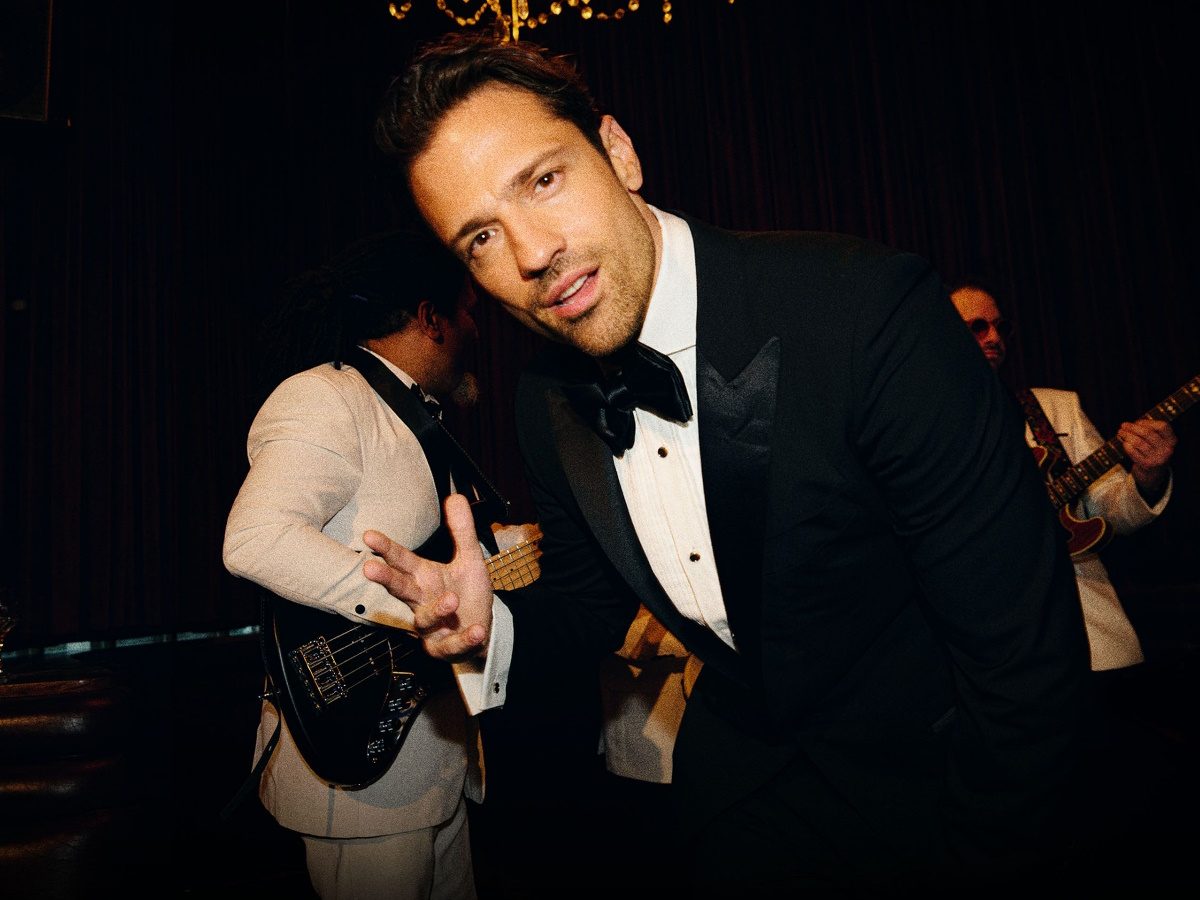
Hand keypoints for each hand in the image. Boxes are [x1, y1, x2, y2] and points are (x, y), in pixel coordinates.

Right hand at [362, 493, 493, 660]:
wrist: (480, 630)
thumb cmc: (467, 594)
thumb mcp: (469, 559)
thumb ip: (462, 530)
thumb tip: (455, 497)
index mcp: (423, 577)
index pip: (401, 560)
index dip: (386, 548)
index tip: (369, 535)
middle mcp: (420, 601)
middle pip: (400, 589)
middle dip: (385, 579)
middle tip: (370, 568)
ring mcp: (430, 627)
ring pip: (424, 619)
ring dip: (436, 609)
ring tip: (452, 599)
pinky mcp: (445, 648)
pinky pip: (452, 645)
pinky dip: (464, 638)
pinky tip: (475, 629)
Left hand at [1117, 418, 1175, 500]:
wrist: (1153, 473)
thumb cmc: (1153, 452)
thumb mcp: (1158, 442)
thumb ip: (1149, 431)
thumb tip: (1129, 425)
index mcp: (1172, 440)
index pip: (1163, 426)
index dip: (1148, 422)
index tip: (1137, 422)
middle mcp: (1167, 449)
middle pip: (1148, 433)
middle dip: (1133, 427)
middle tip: (1123, 425)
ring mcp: (1158, 458)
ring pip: (1139, 442)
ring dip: (1127, 435)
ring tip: (1120, 432)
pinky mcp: (1147, 464)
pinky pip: (1133, 451)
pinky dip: (1126, 445)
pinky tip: (1123, 442)